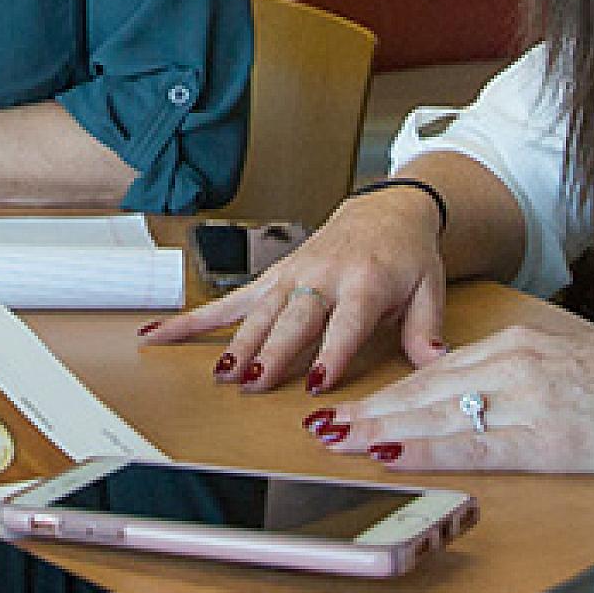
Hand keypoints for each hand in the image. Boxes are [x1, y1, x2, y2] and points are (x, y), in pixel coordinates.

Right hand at [139, 190, 449, 395]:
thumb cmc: (408, 255)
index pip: (346, 322)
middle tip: (254, 382)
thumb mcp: (430, 288)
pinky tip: (159, 335)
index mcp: (364, 281)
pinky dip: (193, 320)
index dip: (331, 352)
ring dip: (237, 343)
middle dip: (273, 351)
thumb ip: (426, 328)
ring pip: (258, 312)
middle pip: (293, 319)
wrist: (386, 210)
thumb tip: (434, 362)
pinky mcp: (272, 278)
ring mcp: (290, 275)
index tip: (315, 382)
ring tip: (221, 375)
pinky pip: (228, 301)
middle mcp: (321, 276)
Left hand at [309, 320, 593, 475]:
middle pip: (424, 390)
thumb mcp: (572, 357)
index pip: (436, 369)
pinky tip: (391, 457)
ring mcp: (531, 399)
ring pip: (437, 414)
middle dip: (368, 409)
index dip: (388, 390)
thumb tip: (487, 386)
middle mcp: (516, 362)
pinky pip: (474, 446)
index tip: (349, 402)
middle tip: (318, 423)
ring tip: (335, 440)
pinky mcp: (552, 438)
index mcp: (520, 342)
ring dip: (381, 429)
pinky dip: (425, 451)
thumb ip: (526, 369)